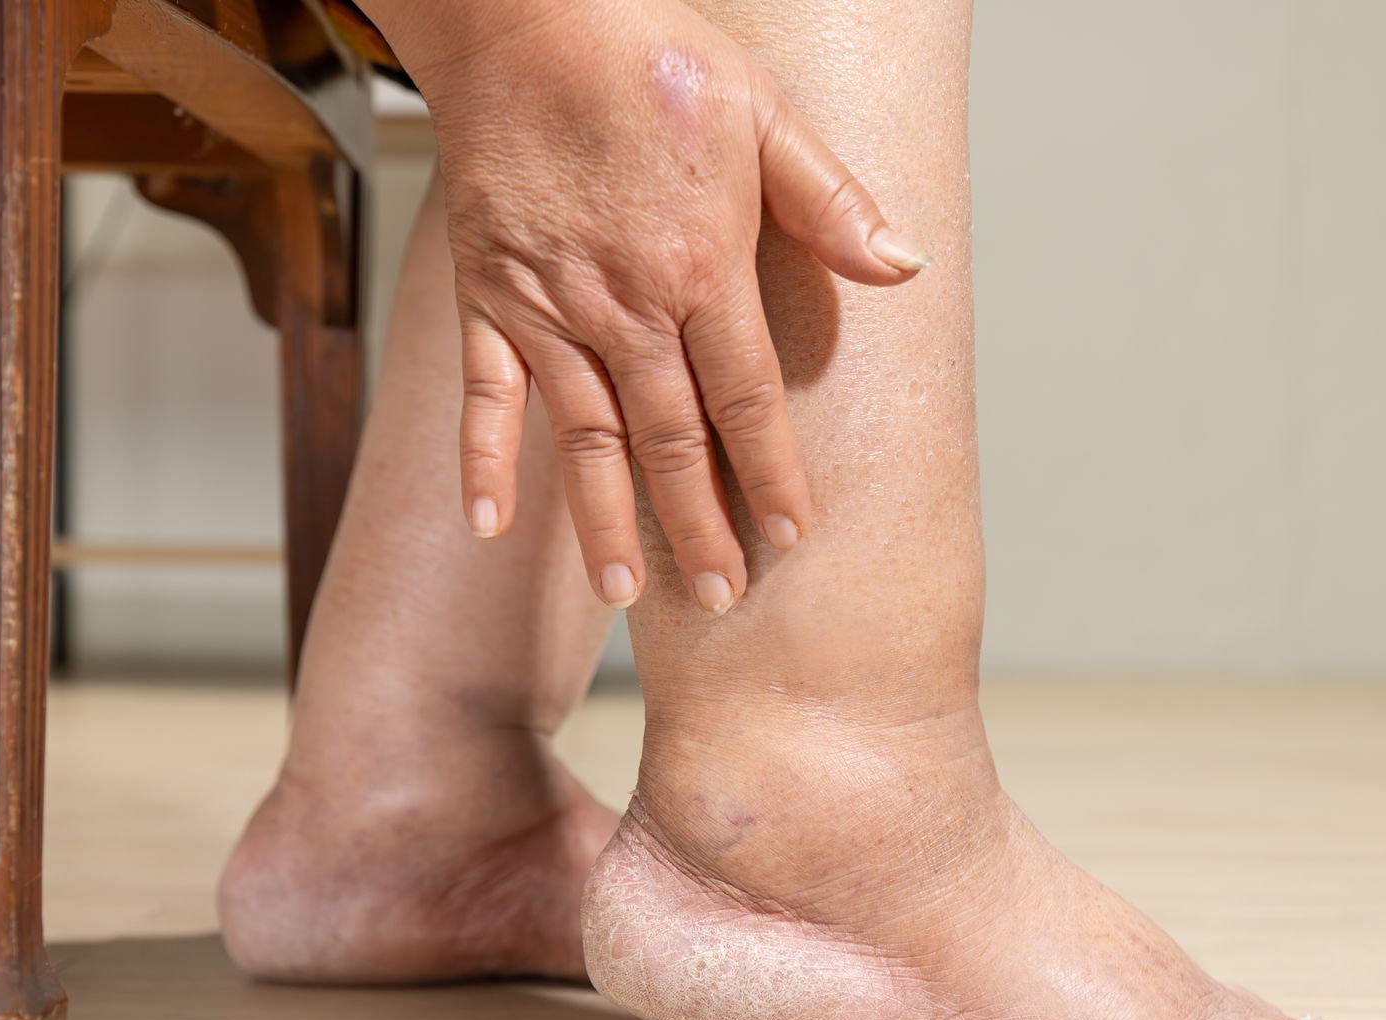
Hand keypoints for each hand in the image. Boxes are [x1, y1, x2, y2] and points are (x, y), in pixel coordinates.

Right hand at [364, 0, 928, 613]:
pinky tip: (490, 526)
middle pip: (672, 441)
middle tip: (720, 597)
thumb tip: (902, 267)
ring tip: (625, 592)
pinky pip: (486, 397)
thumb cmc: (651, 58)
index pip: (746, 401)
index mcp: (700, 270)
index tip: (788, 536)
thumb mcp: (765, 114)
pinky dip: (484, 462)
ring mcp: (550, 310)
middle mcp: (625, 308)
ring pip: (587, 439)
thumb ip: (830, 203)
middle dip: (699, 526)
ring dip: (607, 520)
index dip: (769, 474)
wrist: (524, 17)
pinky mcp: (487, 298)